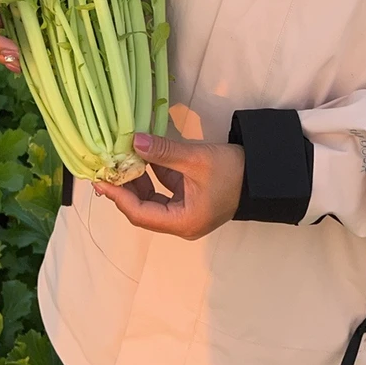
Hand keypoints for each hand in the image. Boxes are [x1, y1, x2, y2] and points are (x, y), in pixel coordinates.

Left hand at [93, 133, 244, 240]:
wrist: (262, 173)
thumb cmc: (232, 171)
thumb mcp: (196, 159)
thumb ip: (164, 152)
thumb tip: (134, 141)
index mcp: (183, 222)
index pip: (141, 214)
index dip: (119, 196)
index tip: (102, 180)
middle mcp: (181, 223)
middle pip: (143, 209)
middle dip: (124, 188)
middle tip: (105, 168)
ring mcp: (185, 212)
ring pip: (151, 199)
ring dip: (137, 180)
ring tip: (119, 160)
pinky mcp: (189, 199)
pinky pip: (163, 190)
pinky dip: (152, 175)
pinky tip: (142, 157)